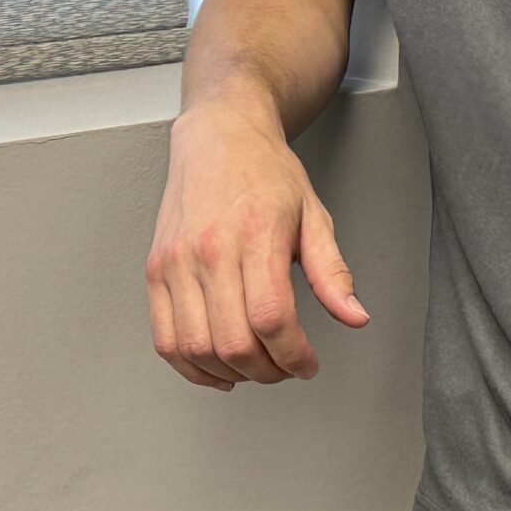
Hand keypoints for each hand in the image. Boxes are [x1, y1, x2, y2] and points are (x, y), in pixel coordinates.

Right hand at [145, 101, 369, 389]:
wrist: (220, 136)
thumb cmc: (267, 172)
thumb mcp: (314, 215)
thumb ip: (332, 272)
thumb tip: (355, 316)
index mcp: (256, 234)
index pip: (272, 318)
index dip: (293, 355)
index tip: (307, 364)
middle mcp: (210, 250)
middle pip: (233, 341)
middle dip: (267, 370)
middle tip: (285, 368)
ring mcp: (176, 262)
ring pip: (196, 347)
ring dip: (230, 373)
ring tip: (255, 368)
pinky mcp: (156, 270)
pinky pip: (165, 339)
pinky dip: (190, 365)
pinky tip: (216, 366)